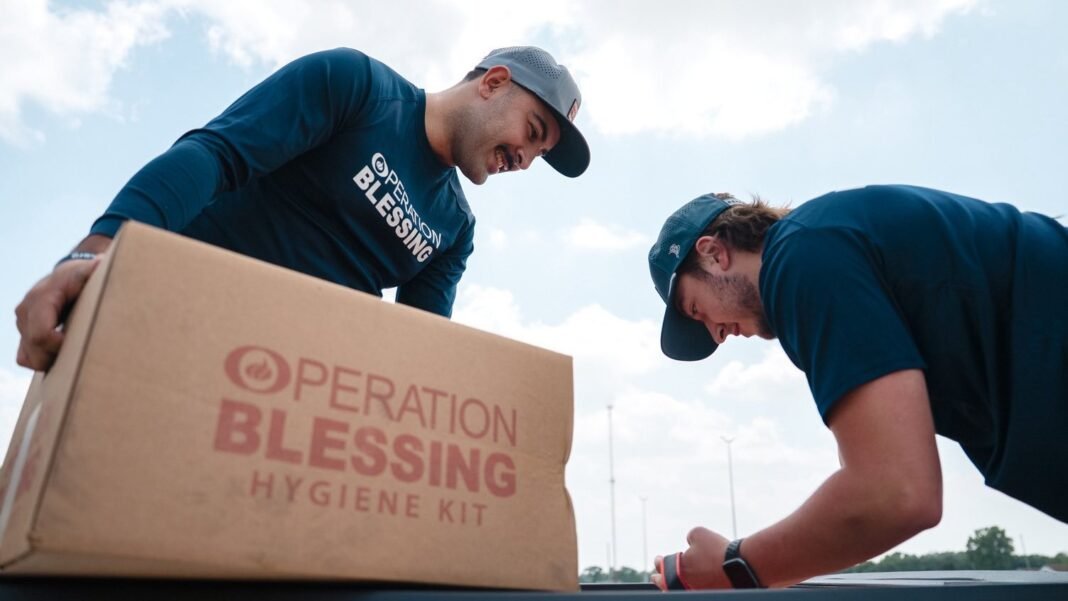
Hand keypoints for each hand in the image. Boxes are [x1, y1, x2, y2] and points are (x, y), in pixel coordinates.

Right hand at [15, 256, 101, 370]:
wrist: (67, 275)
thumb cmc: (82, 275)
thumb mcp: (89, 271)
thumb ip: (94, 269)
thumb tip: (101, 263)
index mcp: (40, 299)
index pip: (41, 335)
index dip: (59, 347)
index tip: (80, 345)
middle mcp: (25, 311)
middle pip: (35, 351)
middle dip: (57, 357)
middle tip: (81, 351)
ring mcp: (22, 323)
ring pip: (28, 357)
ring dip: (50, 361)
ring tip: (73, 352)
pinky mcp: (23, 332)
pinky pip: (25, 357)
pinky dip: (42, 359)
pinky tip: (62, 353)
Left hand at [651, 527, 732, 589]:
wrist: (741, 567)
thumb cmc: (718, 550)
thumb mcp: (698, 534)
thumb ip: (689, 537)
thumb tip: (689, 543)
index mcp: (677, 568)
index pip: (662, 565)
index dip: (658, 562)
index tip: (657, 560)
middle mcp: (683, 585)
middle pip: (665, 584)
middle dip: (660, 579)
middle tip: (657, 577)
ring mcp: (695, 593)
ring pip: (678, 591)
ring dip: (673, 587)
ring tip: (670, 585)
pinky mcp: (709, 595)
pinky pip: (694, 592)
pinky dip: (692, 589)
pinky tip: (694, 585)